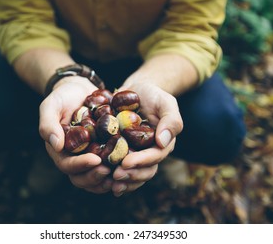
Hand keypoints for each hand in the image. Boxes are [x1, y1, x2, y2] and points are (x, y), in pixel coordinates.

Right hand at [39, 76, 112, 192]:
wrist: (80, 89)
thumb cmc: (62, 97)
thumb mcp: (51, 106)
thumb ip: (48, 124)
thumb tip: (56, 145)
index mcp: (60, 151)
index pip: (67, 165)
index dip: (81, 165)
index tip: (95, 160)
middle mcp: (75, 158)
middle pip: (82, 178)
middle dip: (95, 177)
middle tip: (109, 170)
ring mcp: (90, 156)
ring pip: (96, 178)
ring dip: (107, 180)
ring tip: (121, 173)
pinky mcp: (104, 151)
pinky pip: (111, 166)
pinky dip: (118, 170)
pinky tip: (130, 166)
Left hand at [110, 82, 182, 196]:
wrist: (136, 90)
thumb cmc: (153, 95)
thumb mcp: (166, 102)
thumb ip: (171, 120)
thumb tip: (162, 142)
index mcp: (162, 144)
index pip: (155, 157)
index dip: (141, 162)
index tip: (126, 163)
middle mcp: (149, 153)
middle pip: (144, 171)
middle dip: (130, 175)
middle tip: (115, 176)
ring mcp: (135, 154)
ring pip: (132, 174)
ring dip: (122, 181)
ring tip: (109, 182)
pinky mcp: (121, 151)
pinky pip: (118, 167)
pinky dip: (111, 175)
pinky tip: (101, 179)